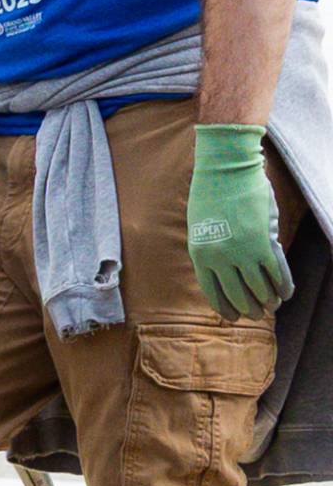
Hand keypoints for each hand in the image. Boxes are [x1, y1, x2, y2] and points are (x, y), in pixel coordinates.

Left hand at [188, 124, 292, 316]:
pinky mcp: (263, 243)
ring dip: (267, 299)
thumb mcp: (201, 227)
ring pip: (259, 287)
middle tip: (256, 314)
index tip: (234, 317)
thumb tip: (225, 272)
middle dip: (249, 308)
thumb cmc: (211, 194)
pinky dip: (283, 285)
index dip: (226, 307)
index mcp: (199, 255)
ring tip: (271, 305)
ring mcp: (242, 252)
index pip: (213, 292)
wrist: (226, 168)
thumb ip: (211, 250)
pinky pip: (277, 272)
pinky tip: (286, 293)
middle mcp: (220, 258)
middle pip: (237, 294)